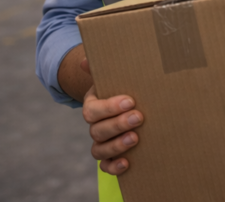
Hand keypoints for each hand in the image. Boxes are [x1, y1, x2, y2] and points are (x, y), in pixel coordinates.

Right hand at [80, 58, 143, 175]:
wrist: (126, 100)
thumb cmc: (121, 85)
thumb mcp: (114, 74)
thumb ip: (103, 66)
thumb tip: (85, 59)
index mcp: (93, 104)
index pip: (93, 110)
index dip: (109, 107)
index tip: (130, 100)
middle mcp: (94, 125)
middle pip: (98, 130)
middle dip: (118, 124)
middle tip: (139, 116)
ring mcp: (100, 141)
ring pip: (99, 149)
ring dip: (117, 145)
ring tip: (136, 138)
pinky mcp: (109, 155)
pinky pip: (105, 165)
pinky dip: (113, 166)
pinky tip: (127, 162)